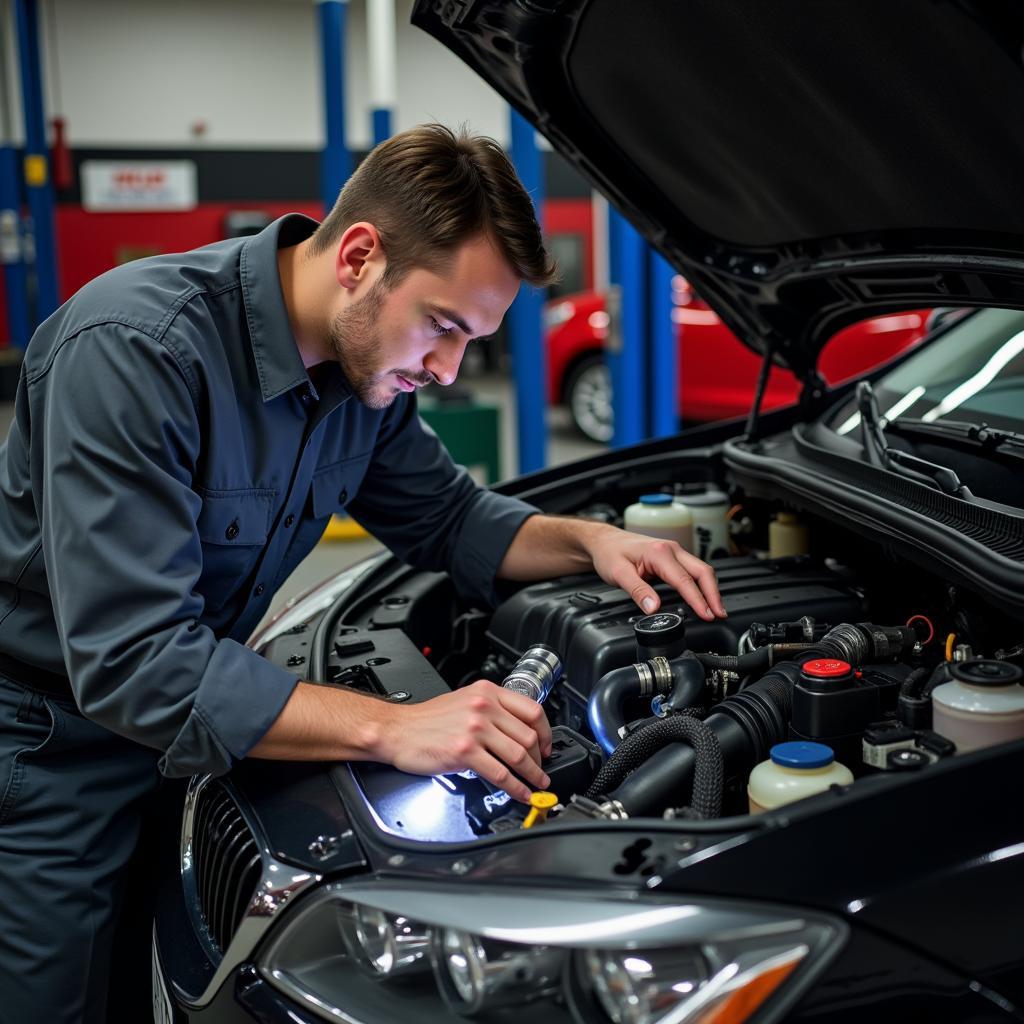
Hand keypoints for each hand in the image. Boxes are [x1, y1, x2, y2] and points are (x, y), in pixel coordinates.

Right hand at [377, 680, 553, 802]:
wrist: (398, 730)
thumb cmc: (427, 720)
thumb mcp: (464, 701)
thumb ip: (491, 710)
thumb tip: (517, 729)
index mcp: (487, 693)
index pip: (532, 710)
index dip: (546, 732)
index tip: (547, 745)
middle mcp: (484, 707)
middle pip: (529, 735)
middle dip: (540, 758)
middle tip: (542, 770)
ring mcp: (475, 729)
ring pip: (519, 755)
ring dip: (533, 775)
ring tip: (537, 784)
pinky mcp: (465, 752)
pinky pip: (500, 774)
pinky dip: (516, 788)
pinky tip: (520, 793)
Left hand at [585, 526, 726, 621]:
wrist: (605, 541)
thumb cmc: (610, 553)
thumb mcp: (618, 574)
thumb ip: (637, 591)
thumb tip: (654, 608)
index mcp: (659, 552)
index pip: (685, 580)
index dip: (698, 600)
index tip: (707, 615)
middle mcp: (671, 549)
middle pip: (702, 572)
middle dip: (714, 594)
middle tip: (719, 614)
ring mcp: (674, 552)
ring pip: (701, 570)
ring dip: (710, 590)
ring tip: (716, 610)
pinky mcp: (673, 558)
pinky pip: (693, 571)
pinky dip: (702, 585)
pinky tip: (704, 598)